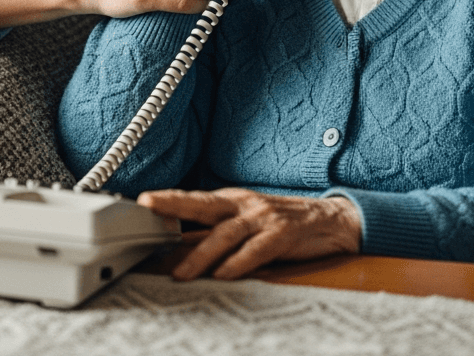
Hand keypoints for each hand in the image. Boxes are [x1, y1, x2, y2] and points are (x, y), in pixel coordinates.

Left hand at [136, 187, 360, 280]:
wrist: (330, 220)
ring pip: (225, 234)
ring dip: (201, 255)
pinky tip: (224, 275)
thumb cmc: (283, 223)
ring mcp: (263, 217)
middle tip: (147, 206)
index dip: (169, 198)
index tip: (143, 201)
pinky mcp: (282, 234)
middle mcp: (244, 203)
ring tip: (182, 273)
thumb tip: (182, 245)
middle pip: (203, 203)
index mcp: (233, 199)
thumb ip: (218, 230)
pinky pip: (255, 250)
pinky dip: (238, 263)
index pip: (195, 198)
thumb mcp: (247, 220)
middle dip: (174, 204)